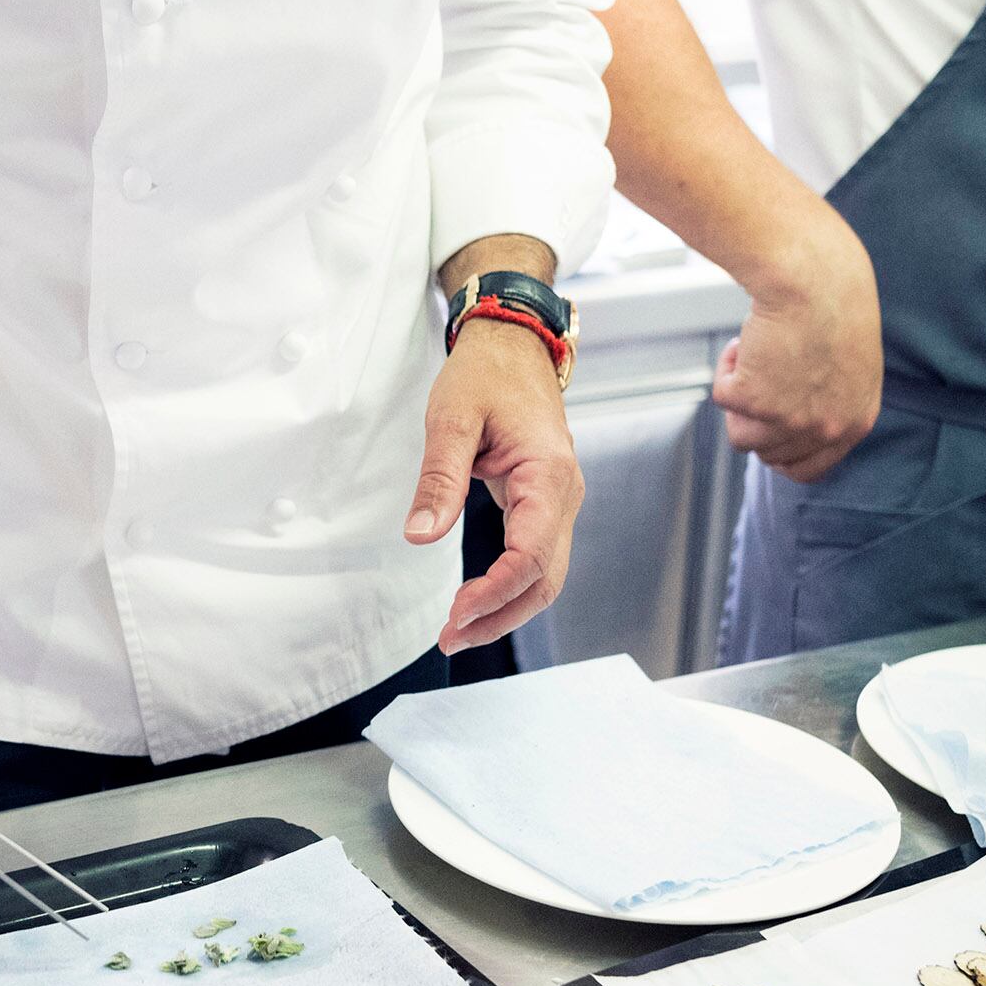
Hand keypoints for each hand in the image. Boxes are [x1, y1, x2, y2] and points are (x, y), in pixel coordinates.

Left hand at [406, 320, 582, 656]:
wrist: (513, 346)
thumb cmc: (486, 375)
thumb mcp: (451, 419)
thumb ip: (439, 479)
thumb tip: (421, 534)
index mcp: (549, 476)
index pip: (530, 556)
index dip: (494, 592)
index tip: (455, 614)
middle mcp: (564, 495)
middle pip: (545, 580)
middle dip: (500, 616)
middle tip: (451, 638)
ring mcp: (559, 503)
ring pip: (545, 576)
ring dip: (505, 609)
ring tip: (458, 631)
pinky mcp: (545, 505)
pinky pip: (536, 558)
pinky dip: (509, 587)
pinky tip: (476, 601)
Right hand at [711, 214, 880, 484]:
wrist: (814, 276)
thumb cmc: (833, 304)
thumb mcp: (849, 366)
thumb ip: (829, 402)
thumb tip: (788, 428)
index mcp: (855, 423)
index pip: (809, 469)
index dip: (782, 453)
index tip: (768, 432)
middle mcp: (825, 429)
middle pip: (769, 452)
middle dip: (757, 418)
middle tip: (763, 374)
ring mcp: (788, 419)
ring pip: (740, 434)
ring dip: (740, 396)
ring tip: (755, 355)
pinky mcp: (753, 400)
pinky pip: (721, 396)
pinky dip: (727, 366)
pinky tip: (747, 339)